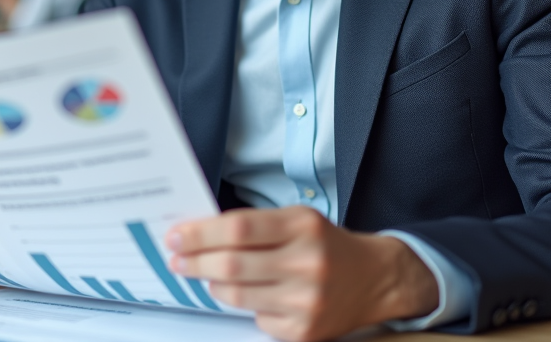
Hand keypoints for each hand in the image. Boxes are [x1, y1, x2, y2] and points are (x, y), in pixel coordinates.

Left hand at [167, 206, 437, 341]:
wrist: (376, 279)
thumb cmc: (325, 245)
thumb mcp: (297, 220)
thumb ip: (254, 224)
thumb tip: (199, 233)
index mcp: (302, 226)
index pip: (238, 228)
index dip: (200, 233)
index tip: (175, 235)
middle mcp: (307, 263)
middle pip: (231, 265)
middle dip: (194, 262)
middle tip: (176, 259)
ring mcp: (306, 301)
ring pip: (237, 296)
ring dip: (214, 284)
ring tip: (209, 275)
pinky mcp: (305, 331)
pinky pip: (256, 319)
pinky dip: (247, 307)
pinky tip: (255, 295)